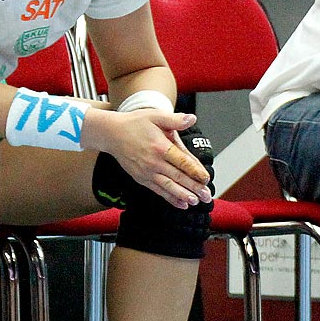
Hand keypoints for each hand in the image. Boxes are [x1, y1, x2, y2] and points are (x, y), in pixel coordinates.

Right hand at [88, 109, 212, 207]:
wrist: (111, 134)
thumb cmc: (135, 123)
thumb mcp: (156, 116)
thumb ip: (175, 120)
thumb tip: (192, 119)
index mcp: (160, 146)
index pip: (182, 162)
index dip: (196, 171)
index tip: (206, 178)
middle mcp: (154, 162)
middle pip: (178, 177)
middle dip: (194, 188)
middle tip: (207, 196)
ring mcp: (146, 172)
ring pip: (168, 187)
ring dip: (183, 196)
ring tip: (196, 202)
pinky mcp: (141, 178)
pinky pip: (158, 191)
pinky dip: (170, 198)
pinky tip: (181, 204)